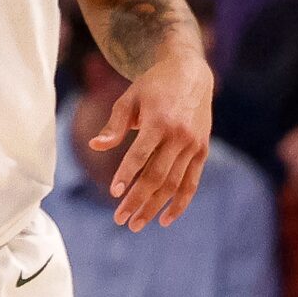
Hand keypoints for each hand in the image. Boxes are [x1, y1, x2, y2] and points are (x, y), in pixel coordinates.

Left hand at [90, 46, 211, 229]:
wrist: (190, 72)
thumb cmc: (153, 85)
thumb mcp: (130, 98)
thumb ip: (114, 125)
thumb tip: (95, 146)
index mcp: (159, 120)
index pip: (140, 154)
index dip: (127, 174)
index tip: (114, 193)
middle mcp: (179, 135)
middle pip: (157, 176)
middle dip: (138, 200)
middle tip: (120, 219)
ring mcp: (193, 145)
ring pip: (173, 184)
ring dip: (155, 207)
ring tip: (136, 224)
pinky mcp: (202, 151)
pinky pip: (192, 184)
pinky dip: (180, 204)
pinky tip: (165, 219)